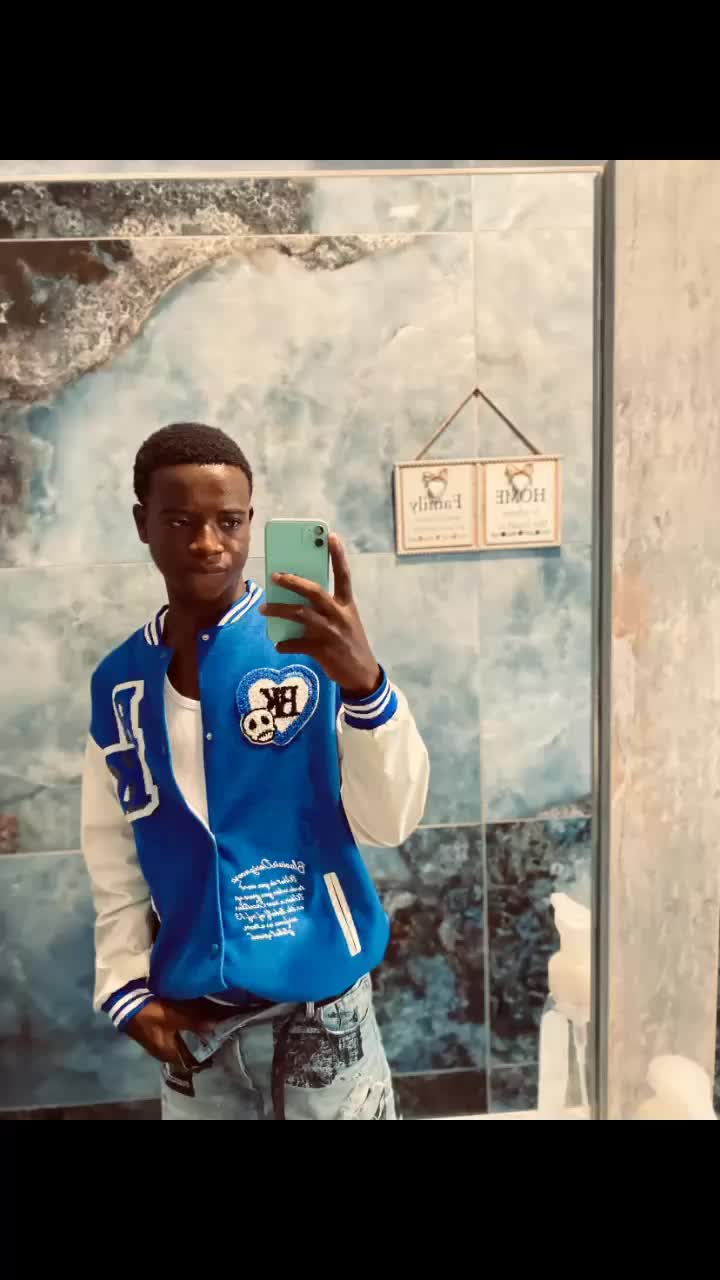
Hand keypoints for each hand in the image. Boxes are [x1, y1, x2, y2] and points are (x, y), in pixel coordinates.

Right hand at [126, 1000, 214, 1065]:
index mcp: (168, 1053)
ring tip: (207, 1025)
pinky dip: (184, 1029)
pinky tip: (192, 1019)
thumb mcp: (173, 1017)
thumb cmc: (150, 1014)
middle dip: (201, 1044)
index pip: (191, 1062)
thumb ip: (194, 1022)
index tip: (219, 1046)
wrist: (125, 1004)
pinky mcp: (156, 1031)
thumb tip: (216, 1026)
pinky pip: (175, 1034)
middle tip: (217, 1033)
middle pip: (187, 1052)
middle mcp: (164, 1052)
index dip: (205, 1056)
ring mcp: (159, 1042)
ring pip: (181, 1042)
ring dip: (192, 1035)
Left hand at [260, 534, 380, 697]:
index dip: (338, 555)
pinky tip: (279, 644)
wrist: (361, 674)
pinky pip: (297, 643)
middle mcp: (339, 615)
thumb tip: (298, 599)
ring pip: (300, 615)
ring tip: (264, 608)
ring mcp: (331, 632)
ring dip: (279, 610)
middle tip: (275, 576)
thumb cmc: (349, 643)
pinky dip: (285, 643)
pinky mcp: (322, 650)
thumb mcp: (346, 621)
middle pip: (314, 592)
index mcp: (347, 605)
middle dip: (293, 582)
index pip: (344, 575)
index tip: (330, 536)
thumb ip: (328, 608)